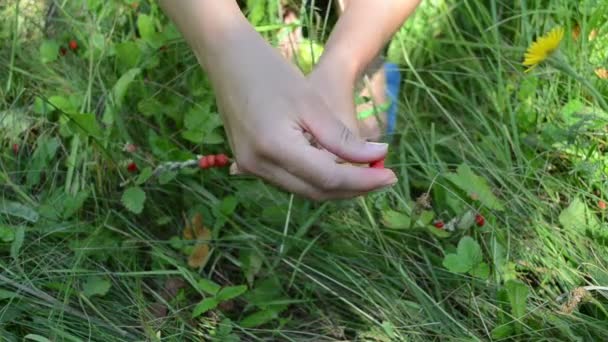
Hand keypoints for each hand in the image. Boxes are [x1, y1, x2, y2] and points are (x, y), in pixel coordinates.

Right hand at [203, 24, 396, 200]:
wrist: (228, 60)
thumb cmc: (272, 73)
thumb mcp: (313, 105)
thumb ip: (343, 139)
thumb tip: (377, 158)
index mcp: (274, 149)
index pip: (329, 179)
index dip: (363, 181)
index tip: (391, 176)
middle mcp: (259, 166)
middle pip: (316, 192)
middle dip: (353, 189)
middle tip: (383, 177)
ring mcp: (251, 167)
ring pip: (304, 190)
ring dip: (336, 185)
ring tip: (366, 173)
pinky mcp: (249, 163)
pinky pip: (290, 180)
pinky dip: (315, 178)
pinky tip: (336, 167)